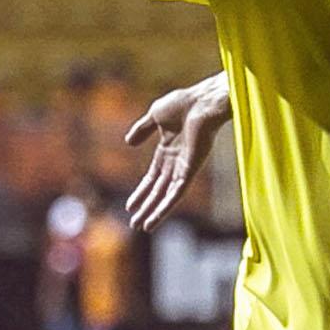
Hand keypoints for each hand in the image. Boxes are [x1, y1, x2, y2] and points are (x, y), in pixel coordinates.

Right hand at [122, 79, 232, 230]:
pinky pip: (176, 194)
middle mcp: (176, 162)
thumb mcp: (155, 115)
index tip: (130, 205)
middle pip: (158, 190)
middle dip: (145, 207)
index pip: (153, 176)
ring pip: (165, 196)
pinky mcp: (190, 171)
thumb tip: (128, 143)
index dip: (141, 191)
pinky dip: (165, 208)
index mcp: (168, 150)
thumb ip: (142, 129)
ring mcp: (184, 168)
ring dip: (153, 212)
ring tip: (142, 227)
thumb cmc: (184, 103)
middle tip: (134, 224)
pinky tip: (155, 219)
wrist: (202, 102)